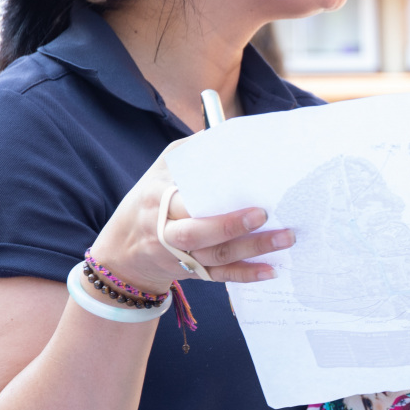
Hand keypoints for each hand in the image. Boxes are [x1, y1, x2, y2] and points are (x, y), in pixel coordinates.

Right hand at [87, 144, 293, 292]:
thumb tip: (223, 133)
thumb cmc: (149, 200)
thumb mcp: (159, 172)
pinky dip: (245, 274)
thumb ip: (188, 152)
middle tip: (266, 216)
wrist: (123, 250)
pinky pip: (220, 276)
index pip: (183, 203)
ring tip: (285, 239)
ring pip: (215, 257)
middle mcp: (165, 232)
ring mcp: (178, 256)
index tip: (241, 195)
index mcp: (156, 202)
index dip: (211, 202)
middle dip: (232, 226)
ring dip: (252, 250)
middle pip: (198, 234)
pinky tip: (270, 271)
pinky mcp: (191, 273)